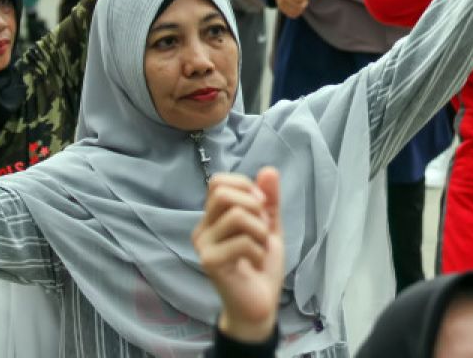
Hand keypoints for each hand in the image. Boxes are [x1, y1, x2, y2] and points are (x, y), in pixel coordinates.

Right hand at [193, 169, 283, 344]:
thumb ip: (269, 200)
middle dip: (254, 205)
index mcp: (213, 218)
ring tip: (261, 247)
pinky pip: (241, 241)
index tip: (262, 205)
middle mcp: (202, 229)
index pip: (218, 182)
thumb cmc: (261, 264)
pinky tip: (256, 263)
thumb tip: (269, 170)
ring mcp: (203, 246)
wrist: (260, 303)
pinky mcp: (210, 262)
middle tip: (264, 228)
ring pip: (235, 215)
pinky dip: (258, 250)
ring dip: (260, 231)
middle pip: (222, 193)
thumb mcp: (269, 226)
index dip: (245, 185)